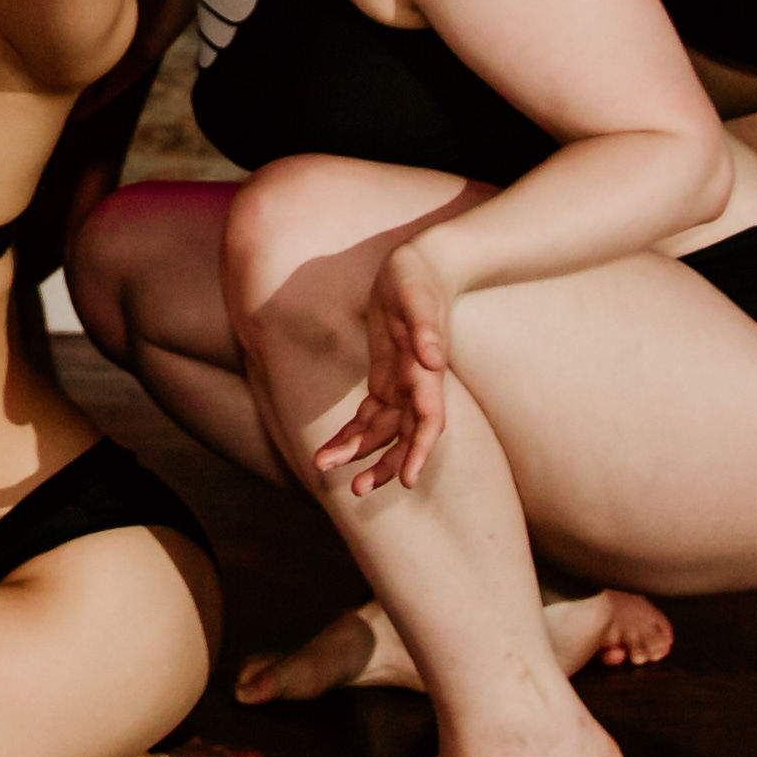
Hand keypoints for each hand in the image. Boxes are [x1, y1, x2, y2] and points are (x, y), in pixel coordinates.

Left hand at [314, 236, 468, 495]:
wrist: (422, 266)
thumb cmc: (418, 279)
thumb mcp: (418, 297)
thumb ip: (425, 328)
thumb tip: (432, 360)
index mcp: (427, 372)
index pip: (429, 421)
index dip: (418, 450)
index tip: (407, 480)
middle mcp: (417, 385)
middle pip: (404, 436)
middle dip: (384, 464)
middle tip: (356, 489)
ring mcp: (401, 384)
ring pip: (382, 431)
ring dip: (359, 453)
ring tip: (324, 468)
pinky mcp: (385, 379)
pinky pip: (369, 416)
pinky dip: (352, 434)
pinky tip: (332, 450)